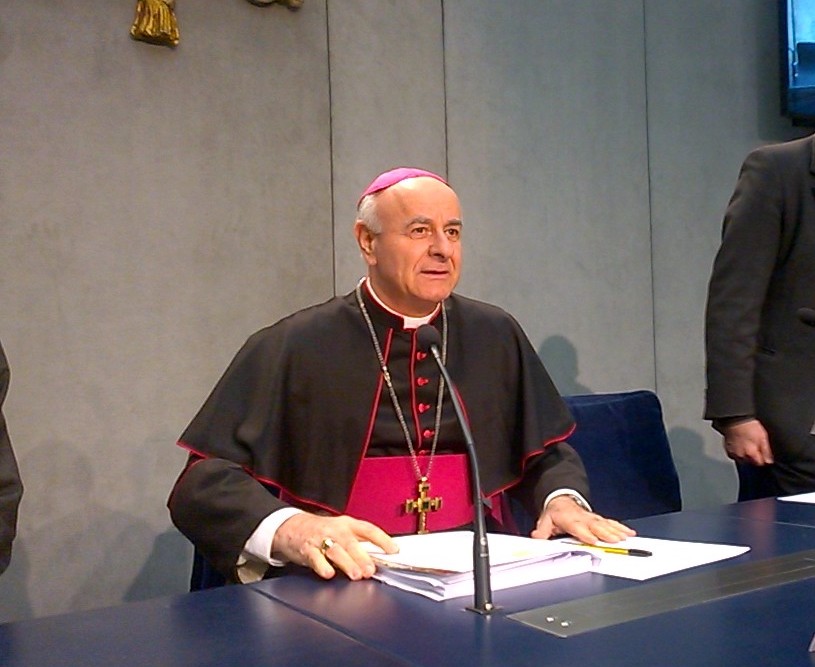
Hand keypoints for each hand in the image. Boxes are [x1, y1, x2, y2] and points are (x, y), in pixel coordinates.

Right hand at [272, 513, 397, 580]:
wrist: (292, 527)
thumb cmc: (321, 531)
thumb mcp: (342, 531)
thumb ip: (358, 544)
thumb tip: (378, 560)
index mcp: (348, 524)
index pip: (368, 529)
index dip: (382, 539)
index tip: (393, 550)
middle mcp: (336, 530)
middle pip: (351, 542)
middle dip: (361, 557)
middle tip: (370, 570)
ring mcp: (320, 539)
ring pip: (335, 550)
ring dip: (346, 563)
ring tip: (355, 575)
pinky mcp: (306, 549)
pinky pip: (315, 557)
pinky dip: (322, 566)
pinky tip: (329, 573)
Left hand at [531, 495, 635, 544]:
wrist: (562, 500)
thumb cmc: (556, 513)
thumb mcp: (545, 520)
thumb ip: (542, 530)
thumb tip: (536, 538)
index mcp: (570, 519)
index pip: (578, 527)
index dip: (586, 534)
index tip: (594, 540)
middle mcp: (584, 518)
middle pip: (596, 526)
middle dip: (606, 533)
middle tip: (616, 540)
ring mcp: (593, 518)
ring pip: (606, 524)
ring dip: (616, 531)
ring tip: (626, 537)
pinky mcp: (599, 519)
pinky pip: (611, 523)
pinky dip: (621, 528)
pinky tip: (629, 533)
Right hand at [721, 418, 772, 465]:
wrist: (735, 419)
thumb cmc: (749, 426)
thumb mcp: (763, 437)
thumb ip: (766, 451)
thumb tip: (769, 461)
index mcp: (750, 454)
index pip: (759, 463)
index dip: (763, 458)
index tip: (763, 454)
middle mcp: (740, 455)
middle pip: (750, 462)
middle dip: (753, 457)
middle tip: (755, 446)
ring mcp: (732, 452)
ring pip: (741, 459)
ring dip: (745, 455)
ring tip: (747, 445)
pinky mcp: (727, 448)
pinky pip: (733, 454)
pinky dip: (737, 452)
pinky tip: (740, 445)